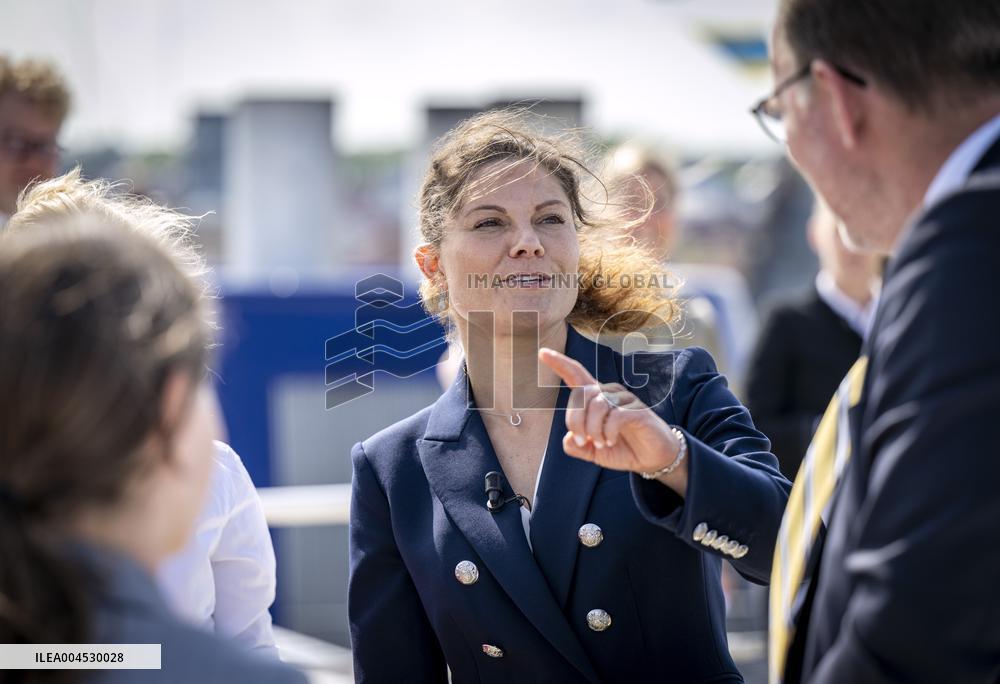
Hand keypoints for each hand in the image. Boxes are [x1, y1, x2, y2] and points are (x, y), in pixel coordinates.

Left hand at [538, 347, 687, 494]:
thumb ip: (577, 446)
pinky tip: (610, 440)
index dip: (559, 363)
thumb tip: (568, 438)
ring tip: (600, 443)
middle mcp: (608, 393)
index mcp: (595, 399)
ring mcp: (624, 399)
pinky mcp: (637, 410)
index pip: (576, 375)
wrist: (652, 458)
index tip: (542, 352)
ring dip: (593, 429)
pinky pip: (615, 415)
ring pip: (597, 405)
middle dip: (576, 420)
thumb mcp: (593, 452)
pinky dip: (607, 432)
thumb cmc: (622, 448)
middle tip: (582, 441)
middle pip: (581, 395)